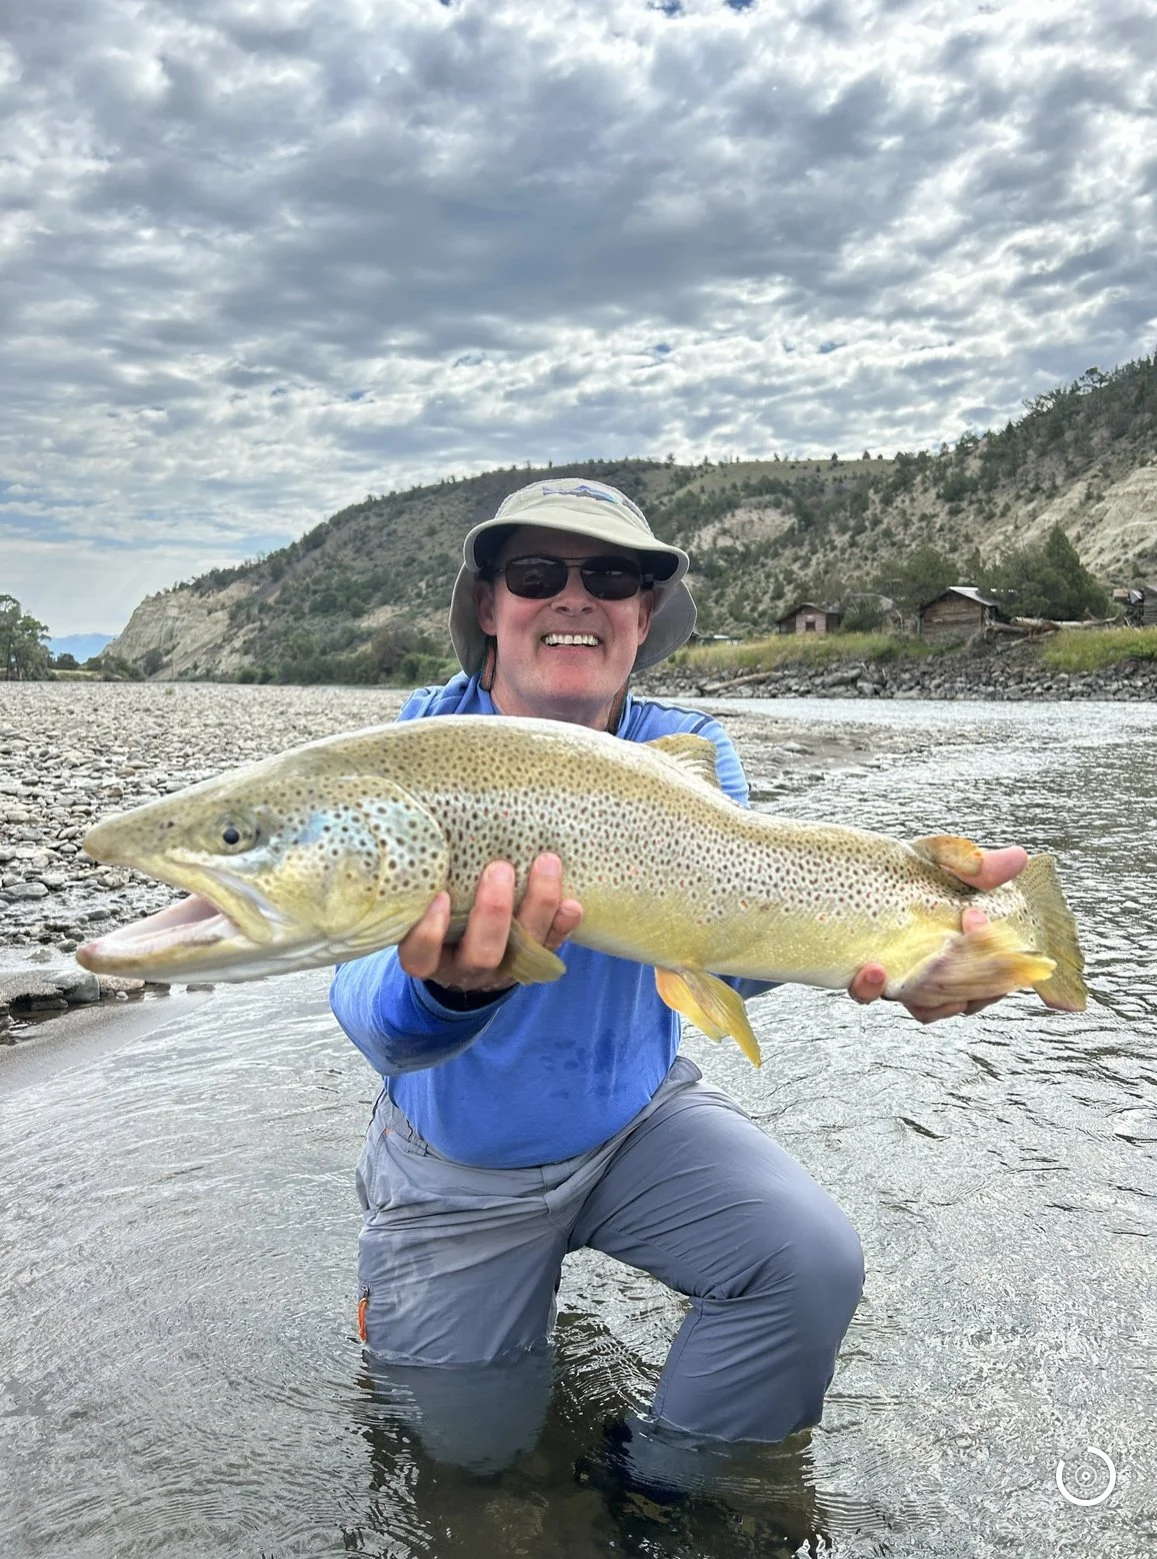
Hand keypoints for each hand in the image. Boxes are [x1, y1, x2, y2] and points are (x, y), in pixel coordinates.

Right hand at [398, 853, 582, 993]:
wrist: (470, 959)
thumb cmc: (441, 919)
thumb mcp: (426, 907)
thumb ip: (428, 883)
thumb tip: (425, 826)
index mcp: (432, 958)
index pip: (421, 956)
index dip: (429, 933)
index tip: (441, 896)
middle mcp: (466, 968)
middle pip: (481, 953)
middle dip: (493, 912)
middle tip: (500, 869)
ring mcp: (504, 969)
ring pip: (523, 949)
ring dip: (537, 905)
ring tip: (546, 863)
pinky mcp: (533, 962)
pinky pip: (552, 947)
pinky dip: (563, 925)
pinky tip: (572, 904)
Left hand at [848, 845, 1028, 1022]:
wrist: (850, 872)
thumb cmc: (906, 870)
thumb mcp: (942, 862)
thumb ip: (978, 867)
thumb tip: (1018, 856)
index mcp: (971, 949)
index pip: (1002, 973)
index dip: (999, 959)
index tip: (973, 916)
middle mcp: (943, 973)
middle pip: (971, 998)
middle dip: (968, 978)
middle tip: (952, 943)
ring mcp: (906, 980)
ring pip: (928, 1007)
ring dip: (928, 995)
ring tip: (924, 966)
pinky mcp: (865, 979)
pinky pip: (873, 997)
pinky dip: (873, 988)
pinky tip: (874, 969)